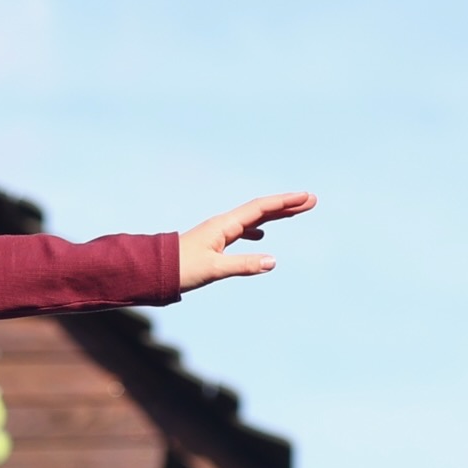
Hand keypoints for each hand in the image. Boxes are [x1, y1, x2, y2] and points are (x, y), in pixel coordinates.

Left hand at [180, 190, 316, 289]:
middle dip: (287, 205)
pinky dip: (256, 231)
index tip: (306, 197)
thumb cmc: (181, 269)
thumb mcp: (214, 269)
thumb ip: (243, 265)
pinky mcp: (215, 243)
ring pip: (253, 220)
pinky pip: (242, 232)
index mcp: (224, 226)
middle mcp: (223, 225)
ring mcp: (219, 233)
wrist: (155, 271)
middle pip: (261, 210)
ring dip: (275, 216)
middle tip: (312, 200)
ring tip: (295, 213)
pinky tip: (262, 239)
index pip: (261, 209)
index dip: (284, 202)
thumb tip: (273, 261)